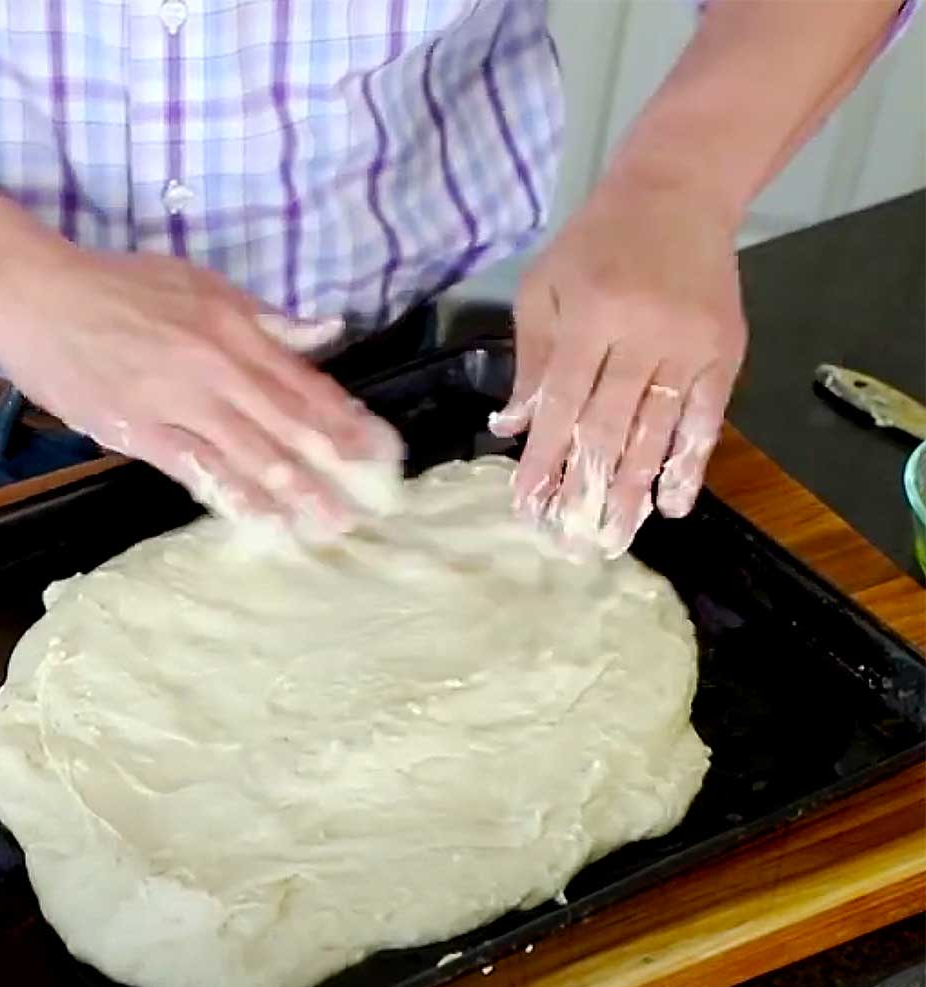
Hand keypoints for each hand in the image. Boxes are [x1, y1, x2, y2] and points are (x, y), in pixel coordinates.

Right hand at [0, 248, 400, 531]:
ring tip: (328, 523)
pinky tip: (262, 519)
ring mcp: (179, 402)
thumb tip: (327, 332)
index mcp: (236, 330)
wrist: (36, 294)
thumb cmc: (119, 285)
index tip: (379, 451)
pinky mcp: (140, 431)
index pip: (304, 382)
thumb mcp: (200, 284)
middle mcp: (217, 368)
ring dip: (292, 490)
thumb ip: (266, 317)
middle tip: (368, 504)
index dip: (344, 420)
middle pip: (286, 423)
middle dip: (331, 466)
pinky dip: (232, 495)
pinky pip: (196, 469)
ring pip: (249, 452)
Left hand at [491, 174, 746, 556]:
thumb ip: (530, 359)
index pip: (563, 405)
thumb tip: (511, 427)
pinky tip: (673, 505)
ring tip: (613, 539)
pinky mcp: (725, 353)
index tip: (528, 507)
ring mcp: (690, 346)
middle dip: (585, 489)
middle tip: (569, 542)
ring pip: (656, 432)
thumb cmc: (596, 244)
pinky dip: (690, 465)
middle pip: (609, 429)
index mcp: (592, 315)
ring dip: (633, 492)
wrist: (678, 194)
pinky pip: (706, 419)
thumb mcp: (545, 288)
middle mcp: (644, 334)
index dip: (544, 461)